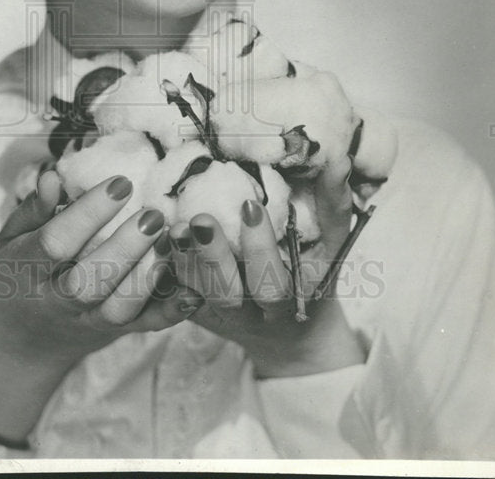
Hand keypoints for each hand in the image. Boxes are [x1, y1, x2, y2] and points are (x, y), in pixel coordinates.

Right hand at [0, 170, 202, 441]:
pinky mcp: (116, 332)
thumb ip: (34, 209)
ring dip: (149, 276)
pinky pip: (145, 326)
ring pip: (118, 310)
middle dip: (124, 249)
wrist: (26, 338)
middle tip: (154, 214)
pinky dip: (172, 310)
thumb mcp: (14, 237)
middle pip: (87, 285)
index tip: (121, 183)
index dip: (88, 214)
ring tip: (171, 239)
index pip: (54, 244)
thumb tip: (54, 177)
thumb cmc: (24, 270)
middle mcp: (56, 300)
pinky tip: (194, 288)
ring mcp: (88, 320)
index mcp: (27, 269)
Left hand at [168, 154, 366, 377]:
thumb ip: (333, 204)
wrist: (289, 334)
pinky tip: (157, 236)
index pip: (272, 284)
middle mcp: (249, 312)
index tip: (250, 205)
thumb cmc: (312, 275)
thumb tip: (337, 159)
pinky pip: (172, 293)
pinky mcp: (193, 307)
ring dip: (184, 259)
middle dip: (213, 258)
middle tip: (200, 219)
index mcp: (287, 301)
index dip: (259, 250)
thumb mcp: (331, 244)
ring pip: (195, 294)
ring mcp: (217, 313)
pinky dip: (164, 267)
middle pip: (227, 295)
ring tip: (174, 225)